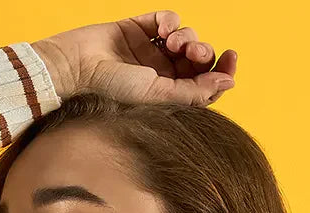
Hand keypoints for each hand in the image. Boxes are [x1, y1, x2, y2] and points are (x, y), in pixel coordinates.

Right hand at [32, 11, 236, 107]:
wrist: (79, 66)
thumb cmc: (114, 88)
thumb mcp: (159, 96)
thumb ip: (195, 92)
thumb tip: (229, 82)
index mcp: (168, 96)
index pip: (204, 84)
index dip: (221, 71)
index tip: (230, 58)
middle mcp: (162, 74)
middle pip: (198, 60)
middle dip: (202, 52)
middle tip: (193, 53)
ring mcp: (152, 51)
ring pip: (186, 37)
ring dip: (186, 36)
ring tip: (171, 42)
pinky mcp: (141, 29)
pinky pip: (167, 19)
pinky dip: (170, 20)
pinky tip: (163, 29)